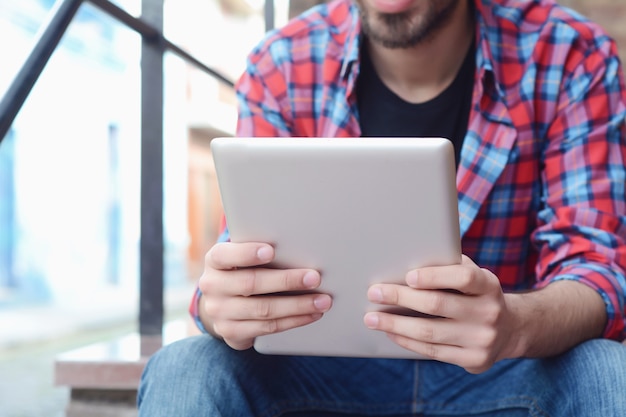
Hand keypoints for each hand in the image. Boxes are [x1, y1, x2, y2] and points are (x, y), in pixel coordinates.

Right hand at [198, 242, 331, 349]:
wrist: (225, 302)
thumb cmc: (244, 269)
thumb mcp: (243, 257)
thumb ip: (261, 251)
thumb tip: (301, 245)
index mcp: (215, 260)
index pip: (225, 255)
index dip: (247, 253)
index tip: (271, 250)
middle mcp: (212, 286)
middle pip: (251, 283)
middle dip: (287, 280)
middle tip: (314, 278)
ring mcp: (219, 311)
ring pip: (263, 309)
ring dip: (297, 305)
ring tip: (322, 300)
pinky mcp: (231, 332)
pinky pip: (267, 328)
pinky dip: (293, 321)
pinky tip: (311, 314)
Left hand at [364, 255, 517, 372]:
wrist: (510, 329)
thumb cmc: (476, 293)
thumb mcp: (472, 275)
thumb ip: (447, 267)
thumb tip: (404, 260)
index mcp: (488, 285)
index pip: (463, 277)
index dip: (434, 276)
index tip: (408, 276)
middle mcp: (489, 312)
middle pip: (437, 304)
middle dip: (400, 298)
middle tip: (374, 292)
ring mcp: (482, 339)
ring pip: (429, 332)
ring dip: (394, 324)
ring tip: (372, 318)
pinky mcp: (473, 360)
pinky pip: (432, 351)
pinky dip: (407, 341)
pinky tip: (390, 332)